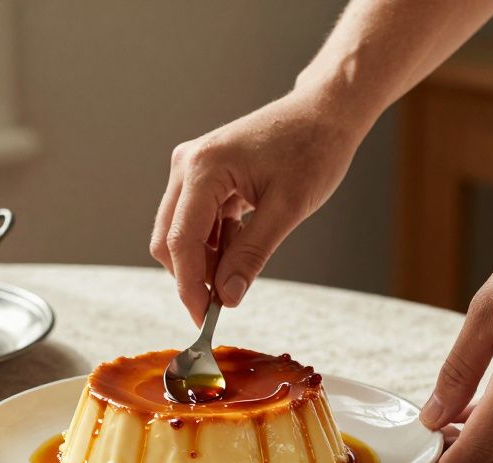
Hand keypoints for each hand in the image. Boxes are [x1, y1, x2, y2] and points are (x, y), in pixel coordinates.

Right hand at [149, 88, 366, 321]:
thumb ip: (251, 254)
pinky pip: (195, 221)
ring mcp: (191, 168)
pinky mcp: (202, 174)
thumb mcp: (287, 209)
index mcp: (204, 168)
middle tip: (224, 300)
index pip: (180, 241)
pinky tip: (242, 242)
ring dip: (206, 259)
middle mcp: (187, 165)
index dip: (189, 286)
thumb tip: (225, 297)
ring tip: (244, 262)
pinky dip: (214, 243)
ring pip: (180, 233)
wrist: (323, 113)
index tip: (205, 319)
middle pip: (169, 239)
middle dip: (193, 275)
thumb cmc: (313, 150)